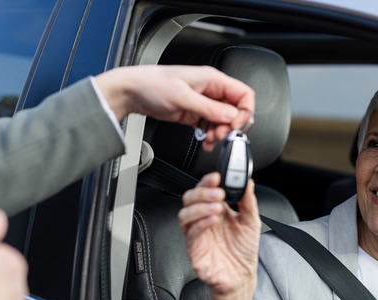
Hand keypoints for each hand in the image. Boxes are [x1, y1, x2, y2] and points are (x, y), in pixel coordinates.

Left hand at [95, 65, 254, 149]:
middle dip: (232, 126)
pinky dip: (211, 137)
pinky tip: (205, 142)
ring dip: (221, 133)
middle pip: (236, 110)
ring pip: (224, 121)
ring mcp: (203, 103)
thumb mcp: (183, 97)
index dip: (245, 111)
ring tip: (210, 140)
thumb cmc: (152, 85)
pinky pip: (211, 127)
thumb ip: (209, 109)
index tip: (236, 125)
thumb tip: (231, 116)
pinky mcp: (195, 114)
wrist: (132, 92)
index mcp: (212, 79)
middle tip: (221, 135)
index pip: (243, 94)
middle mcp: (211, 90)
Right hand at [179, 172, 260, 299]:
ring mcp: (197, 233)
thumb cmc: (244, 250)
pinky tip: (213, 221)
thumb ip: (249, 202)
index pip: (205, 190)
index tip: (217, 177)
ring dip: (200, 207)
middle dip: (203, 192)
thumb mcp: (252, 222)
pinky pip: (191, 233)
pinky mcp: (194, 248)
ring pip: (185, 213)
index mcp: (217, 209)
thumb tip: (248, 181)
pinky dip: (201, 223)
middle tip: (218, 193)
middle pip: (190, 198)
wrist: (242, 276)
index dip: (207, 181)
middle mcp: (204, 219)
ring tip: (217, 208)